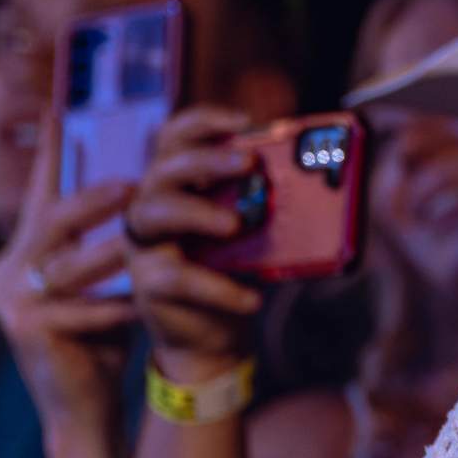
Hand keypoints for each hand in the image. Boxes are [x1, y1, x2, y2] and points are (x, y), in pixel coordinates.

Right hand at [0, 104, 135, 430]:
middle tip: (133, 184)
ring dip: (115, 254)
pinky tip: (146, 303)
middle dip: (94, 199)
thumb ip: (104, 239)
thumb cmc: (99, 334)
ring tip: (149, 243)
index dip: (49, 154)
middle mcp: (7, 272)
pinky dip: (118, 306)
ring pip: (71, 266)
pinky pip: (84, 311)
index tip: (58, 109)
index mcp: (22, 252)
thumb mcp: (99, 279)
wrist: (79, 406)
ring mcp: (12, 303)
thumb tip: (142, 184)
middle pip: (51, 221)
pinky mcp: (29, 332)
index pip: (39, 195)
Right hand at [121, 107, 265, 380]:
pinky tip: (253, 297)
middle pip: (164, 169)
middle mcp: (151, 208)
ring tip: (236, 226)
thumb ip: (264, 201)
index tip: (244, 120)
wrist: (216, 336)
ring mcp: (145, 246)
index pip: (176, 137)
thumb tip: (313, 175)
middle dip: (206, 159)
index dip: (205, 121)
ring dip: (198, 212)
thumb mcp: (253, 230)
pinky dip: (220, 287)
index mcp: (177, 185)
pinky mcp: (149, 285)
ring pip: (154, 213)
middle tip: (249, 163)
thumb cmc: (238, 270)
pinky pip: (180, 277)